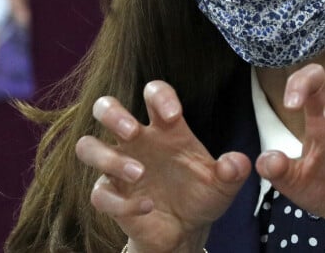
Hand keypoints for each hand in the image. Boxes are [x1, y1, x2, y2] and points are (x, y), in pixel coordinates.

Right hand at [75, 81, 250, 252]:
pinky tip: (147, 207)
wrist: (187, 230)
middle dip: (112, 113)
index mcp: (165, 127)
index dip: (159, 95)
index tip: (174, 114)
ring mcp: (118, 166)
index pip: (154, 93)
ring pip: (87, 146)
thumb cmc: (201, 194)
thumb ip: (233, 171)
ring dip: (108, 157)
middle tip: (132, 131)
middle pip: (105, 107)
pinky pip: (99, 193)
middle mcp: (137, 140)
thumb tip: (237, 162)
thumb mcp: (223, 184)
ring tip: (139, 172)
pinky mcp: (111, 195)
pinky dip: (121, 202)